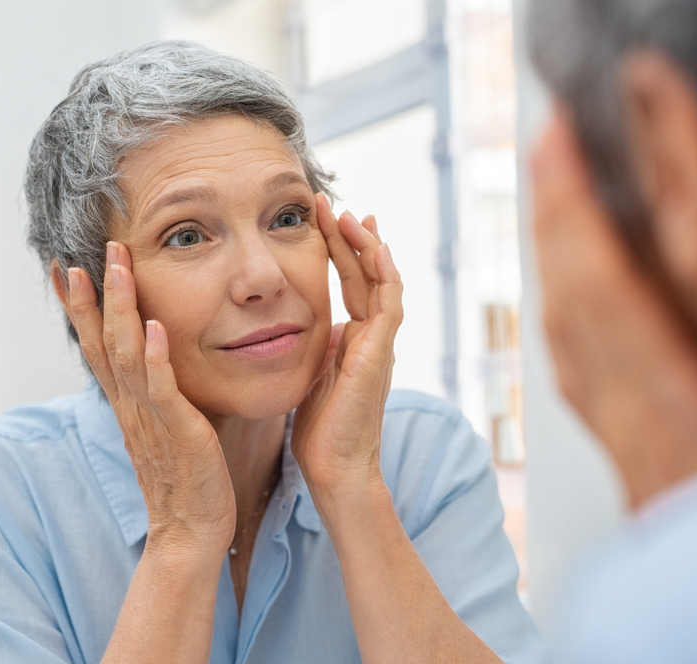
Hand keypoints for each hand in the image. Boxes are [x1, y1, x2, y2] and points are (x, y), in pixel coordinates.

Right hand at [64, 241, 235, 553]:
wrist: (191, 530)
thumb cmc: (185, 477)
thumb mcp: (164, 426)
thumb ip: (156, 393)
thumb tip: (157, 359)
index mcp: (126, 402)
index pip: (95, 346)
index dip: (80, 308)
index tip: (65, 268)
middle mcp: (130, 405)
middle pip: (101, 342)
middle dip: (92, 296)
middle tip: (82, 254)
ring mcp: (150, 417)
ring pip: (125, 354)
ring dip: (121, 309)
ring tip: (117, 268)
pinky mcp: (177, 431)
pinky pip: (161, 389)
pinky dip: (154, 357)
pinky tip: (153, 328)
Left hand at [292, 193, 403, 497]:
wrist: (335, 467)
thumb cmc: (320, 431)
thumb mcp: (312, 376)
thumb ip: (316, 348)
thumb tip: (308, 326)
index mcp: (354, 340)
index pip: (351, 283)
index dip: (339, 250)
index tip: (324, 220)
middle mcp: (371, 337)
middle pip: (366, 274)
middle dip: (350, 237)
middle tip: (332, 203)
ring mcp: (380, 344)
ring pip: (382, 282)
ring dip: (367, 247)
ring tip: (350, 215)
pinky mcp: (380, 354)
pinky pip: (388, 305)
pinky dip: (385, 274)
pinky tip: (375, 248)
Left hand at [531, 111, 696, 506]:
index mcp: (662, 394)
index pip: (604, 286)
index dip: (577, 214)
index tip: (562, 154)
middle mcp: (618, 393)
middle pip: (570, 287)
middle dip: (555, 210)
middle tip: (548, 145)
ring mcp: (602, 404)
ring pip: (560, 310)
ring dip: (551, 243)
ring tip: (551, 186)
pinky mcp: (602, 414)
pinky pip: (565, 342)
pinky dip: (559, 289)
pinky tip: (560, 268)